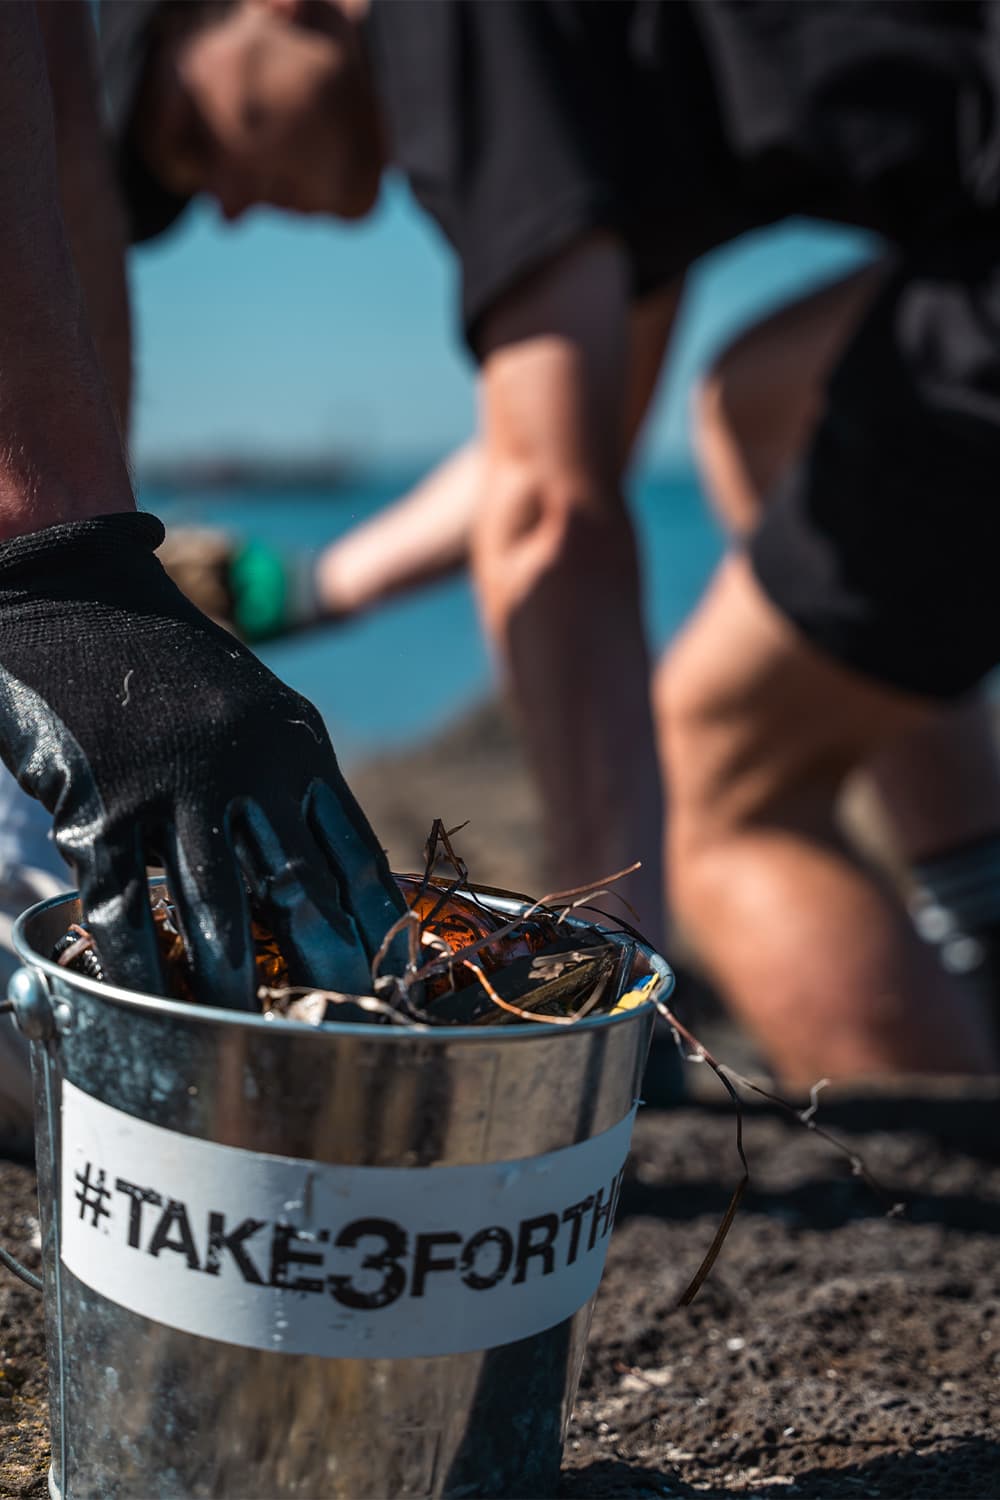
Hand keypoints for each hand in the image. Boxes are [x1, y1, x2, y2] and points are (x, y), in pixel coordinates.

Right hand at [0, 513, 404, 1007]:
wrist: (74, 594)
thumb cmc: (169, 663)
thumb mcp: (255, 705)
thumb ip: (286, 780)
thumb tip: (313, 869)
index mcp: (296, 744)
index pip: (354, 851)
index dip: (377, 921)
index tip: (395, 970)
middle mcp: (246, 768)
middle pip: (297, 891)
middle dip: (323, 964)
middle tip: (339, 1019)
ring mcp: (173, 787)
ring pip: (215, 911)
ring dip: (235, 981)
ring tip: (250, 1031)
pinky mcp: (101, 805)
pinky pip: (125, 906)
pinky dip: (138, 962)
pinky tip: (150, 1000)